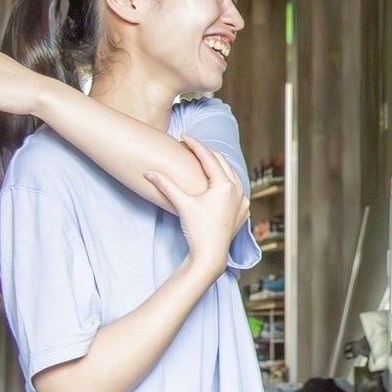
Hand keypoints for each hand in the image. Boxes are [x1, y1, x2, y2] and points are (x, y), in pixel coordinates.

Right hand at [143, 136, 249, 279]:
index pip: (209, 157)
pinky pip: (236, 188)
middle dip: (206, 152)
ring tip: (203, 159)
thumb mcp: (182, 204)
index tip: (184, 136)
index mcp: (224, 185)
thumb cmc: (198, 230)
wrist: (211, 255)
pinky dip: (226, 180)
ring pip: (231, 174)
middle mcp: (238, 190)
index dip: (195, 145)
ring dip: (217, 165)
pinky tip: (217, 180)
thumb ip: (166, 185)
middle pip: (222, 162)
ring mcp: (243, 201)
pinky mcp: (243, 211)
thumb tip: (148, 172)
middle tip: (191, 145)